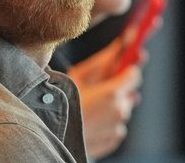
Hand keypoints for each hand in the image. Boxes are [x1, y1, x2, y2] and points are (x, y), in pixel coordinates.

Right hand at [67, 38, 143, 158]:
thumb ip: (104, 60)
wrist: (51, 136)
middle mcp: (120, 111)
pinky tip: (89, 119)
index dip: (125, 68)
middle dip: (114, 88)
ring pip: (120, 109)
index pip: (134, 74)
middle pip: (127, 92)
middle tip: (94, 88)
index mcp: (113, 93)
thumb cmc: (62, 103)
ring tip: (87, 106)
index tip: (120, 65)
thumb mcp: (79, 75)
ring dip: (109, 105)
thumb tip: (123, 44)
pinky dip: (106, 121)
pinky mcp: (113, 140)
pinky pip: (115, 125)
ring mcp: (118, 128)